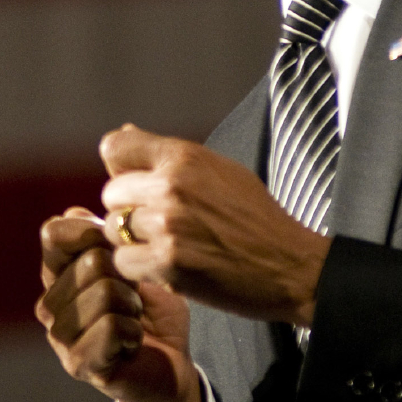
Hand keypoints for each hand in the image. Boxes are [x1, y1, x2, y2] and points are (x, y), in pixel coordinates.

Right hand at [36, 207, 203, 401]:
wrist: (172, 367)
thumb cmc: (154, 311)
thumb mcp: (138, 262)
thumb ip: (113, 232)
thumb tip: (84, 204)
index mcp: (57, 273)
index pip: (54, 232)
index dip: (95, 233)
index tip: (120, 253)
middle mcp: (49, 303)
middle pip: (91, 260)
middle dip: (128, 277)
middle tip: (133, 299)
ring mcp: (59, 336)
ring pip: (103, 293)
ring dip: (133, 306)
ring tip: (133, 320)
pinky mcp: (77, 364)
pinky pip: (112, 327)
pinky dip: (134, 332)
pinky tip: (132, 343)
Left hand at [99, 124, 331, 326]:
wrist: (291, 267)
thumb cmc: (258, 218)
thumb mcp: (219, 170)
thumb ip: (169, 156)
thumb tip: (124, 133)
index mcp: (184, 156)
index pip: (114, 147)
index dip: (120, 168)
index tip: (135, 185)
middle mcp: (171, 186)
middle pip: (110, 194)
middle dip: (127, 210)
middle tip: (154, 224)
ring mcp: (168, 225)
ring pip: (114, 230)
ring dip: (132, 242)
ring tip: (162, 246)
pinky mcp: (168, 263)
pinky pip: (124, 262)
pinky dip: (139, 268)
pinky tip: (164, 266)